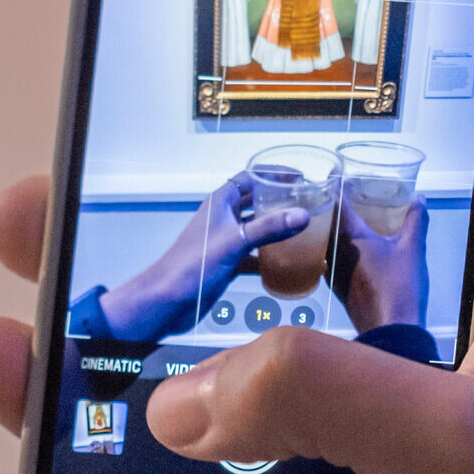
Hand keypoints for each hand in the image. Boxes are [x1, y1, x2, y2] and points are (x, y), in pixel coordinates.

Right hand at [0, 177, 473, 473]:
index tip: (125, 167)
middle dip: (129, 306)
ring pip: (213, 470)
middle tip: (28, 248)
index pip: (332, 226)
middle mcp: (418, 397)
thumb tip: (179, 400)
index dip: (226, 196)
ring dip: (106, 442)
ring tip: (10, 383)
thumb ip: (328, 397)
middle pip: (243, 339)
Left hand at [97, 171, 310, 342]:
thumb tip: (300, 215)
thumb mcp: (234, 241)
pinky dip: (270, 260)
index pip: (249, 178)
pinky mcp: (229, 262)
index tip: (296, 176)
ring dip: (277, 230)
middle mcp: (223, 219)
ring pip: (257, 230)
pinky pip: (255, 256)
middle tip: (304, 202)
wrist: (169, 299)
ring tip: (302, 230)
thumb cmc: (190, 265)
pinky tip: (287, 266)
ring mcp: (226, 241)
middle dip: (279, 201)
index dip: (272, 174)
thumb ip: (268, 228)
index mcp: (220, 203)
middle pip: (256, 202)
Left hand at [331, 195, 428, 330]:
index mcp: (349, 236)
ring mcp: (332, 271)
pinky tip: (352, 249)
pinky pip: (330, 259)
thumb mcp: (412, 248)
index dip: (335, 183)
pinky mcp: (336, 287)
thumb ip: (415, 219)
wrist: (391, 330)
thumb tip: (419, 199)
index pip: (336, 200)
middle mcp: (334, 251)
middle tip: (343, 193)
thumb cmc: (399, 289)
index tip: (337, 173)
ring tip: (348, 218)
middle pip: (325, 220)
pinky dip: (338, 248)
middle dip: (333, 205)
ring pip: (326, 241)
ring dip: (333, 227)